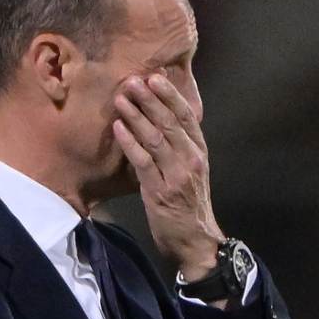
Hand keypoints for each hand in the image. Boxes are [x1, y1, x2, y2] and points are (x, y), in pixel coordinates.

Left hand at [112, 74, 224, 280]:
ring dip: (137, 115)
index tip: (156, 76)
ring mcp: (176, 175)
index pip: (187, 117)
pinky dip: (130, 142)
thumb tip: (158, 119)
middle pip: (170, 122)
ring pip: (155, 138)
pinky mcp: (160, 191)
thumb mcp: (191, 171)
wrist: (196, 242)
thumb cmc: (189, 205)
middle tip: (133, 80)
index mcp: (199, 152)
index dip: (171, 95)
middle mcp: (191, 160)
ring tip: (121, 98)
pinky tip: (118, 127)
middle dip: (150, 99)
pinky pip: (143, 161)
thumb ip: (179, 147)